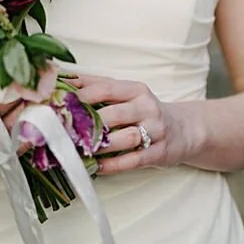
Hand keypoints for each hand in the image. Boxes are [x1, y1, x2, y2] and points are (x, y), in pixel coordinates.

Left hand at [67, 73, 191, 175]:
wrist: (186, 129)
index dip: (80, 96)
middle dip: (87, 124)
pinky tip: (96, 166)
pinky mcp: (160, 153)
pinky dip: (113, 165)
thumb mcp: (126, 93)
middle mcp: (147, 108)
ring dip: (100, 146)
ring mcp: (156, 131)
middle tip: (63, 131)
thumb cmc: (144, 110)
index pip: (105, 88)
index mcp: (135, 89)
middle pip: (114, 114)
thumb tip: (60, 77)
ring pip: (126, 138)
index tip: (57, 104)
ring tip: (78, 149)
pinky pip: (133, 160)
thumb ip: (96, 86)